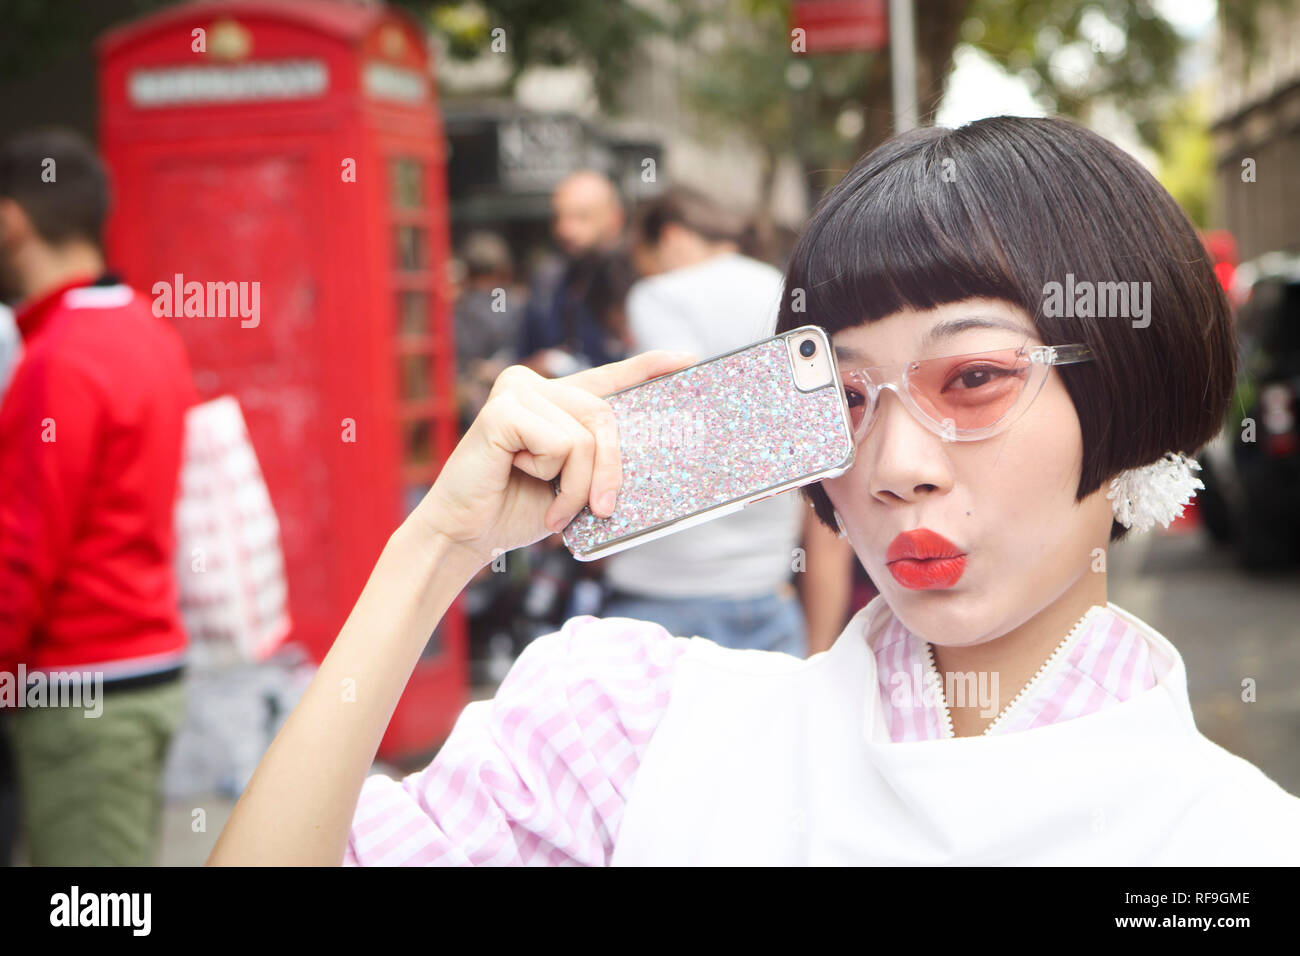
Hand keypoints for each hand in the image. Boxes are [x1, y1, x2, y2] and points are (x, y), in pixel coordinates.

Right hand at [410, 349, 697, 566]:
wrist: (466, 533)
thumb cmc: (518, 508)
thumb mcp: (573, 482)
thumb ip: (600, 459)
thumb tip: (650, 452)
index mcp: (555, 401)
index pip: (608, 378)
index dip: (648, 368)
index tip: (689, 358)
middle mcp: (534, 385)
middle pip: (605, 418)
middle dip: (609, 471)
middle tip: (601, 510)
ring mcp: (516, 391)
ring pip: (585, 437)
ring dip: (577, 485)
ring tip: (553, 506)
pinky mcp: (501, 410)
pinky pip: (560, 445)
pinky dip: (552, 477)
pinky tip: (520, 480)